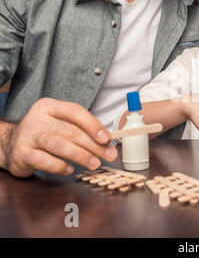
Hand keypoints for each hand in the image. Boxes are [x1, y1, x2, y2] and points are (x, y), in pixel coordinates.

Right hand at [2, 98, 117, 177]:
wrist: (12, 145)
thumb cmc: (45, 134)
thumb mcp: (61, 125)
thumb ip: (82, 130)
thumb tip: (107, 144)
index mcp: (49, 107)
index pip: (74, 111)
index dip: (93, 125)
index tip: (107, 138)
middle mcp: (37, 118)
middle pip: (70, 131)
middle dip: (93, 145)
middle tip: (108, 155)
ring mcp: (28, 135)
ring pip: (59, 145)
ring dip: (80, 155)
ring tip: (94, 164)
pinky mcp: (21, 153)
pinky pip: (44, 160)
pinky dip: (60, 166)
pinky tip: (69, 169)